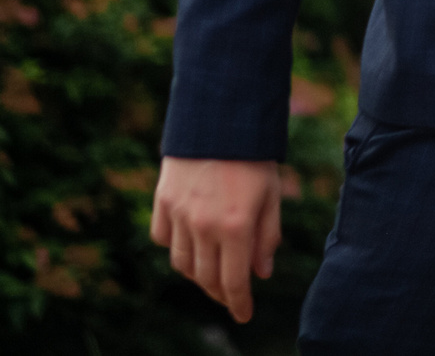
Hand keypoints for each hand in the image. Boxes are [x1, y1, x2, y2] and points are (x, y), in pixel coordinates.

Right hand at [151, 157, 281, 323]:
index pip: (234, 281)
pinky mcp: (162, 202)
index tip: (244, 315)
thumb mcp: (272, 194)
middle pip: (206, 277)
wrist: (220, 119)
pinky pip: (164, 240)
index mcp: (237, 226)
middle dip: (220, 293)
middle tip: (232, 296)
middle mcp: (204, 226)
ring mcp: (179, 215)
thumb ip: (267, 236)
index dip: (239, 303)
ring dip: (198, 275)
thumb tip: (260, 274)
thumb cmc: (254, 157)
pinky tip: (191, 247)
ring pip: (183, 263)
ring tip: (213, 274)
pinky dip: (176, 249)